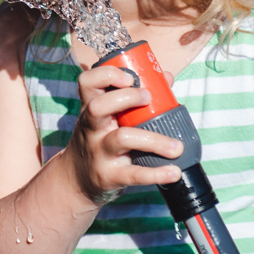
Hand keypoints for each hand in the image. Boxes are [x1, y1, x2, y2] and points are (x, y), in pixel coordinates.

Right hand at [65, 63, 182, 203]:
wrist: (76, 179)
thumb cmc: (99, 140)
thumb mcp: (106, 118)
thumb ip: (133, 97)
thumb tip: (167, 79)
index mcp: (91, 109)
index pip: (87, 83)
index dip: (107, 75)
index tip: (129, 77)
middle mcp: (91, 128)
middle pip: (98, 106)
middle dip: (127, 98)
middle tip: (148, 98)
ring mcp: (99, 152)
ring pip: (121, 139)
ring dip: (154, 140)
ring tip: (176, 147)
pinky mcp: (108, 176)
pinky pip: (133, 174)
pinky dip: (156, 174)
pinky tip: (173, 172)